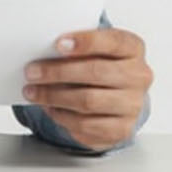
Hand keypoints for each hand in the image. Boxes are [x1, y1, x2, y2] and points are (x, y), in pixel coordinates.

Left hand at [22, 28, 152, 151]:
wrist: (117, 96)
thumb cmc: (101, 66)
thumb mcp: (94, 49)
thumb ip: (77, 46)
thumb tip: (45, 50)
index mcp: (133, 48)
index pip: (113, 41)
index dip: (85, 42)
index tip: (58, 44)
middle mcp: (138, 76)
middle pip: (96, 73)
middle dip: (58, 72)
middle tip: (33, 72)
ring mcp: (132, 105)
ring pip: (88, 101)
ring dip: (54, 96)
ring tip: (33, 92)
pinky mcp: (122, 129)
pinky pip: (86, 125)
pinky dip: (62, 116)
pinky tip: (50, 108)